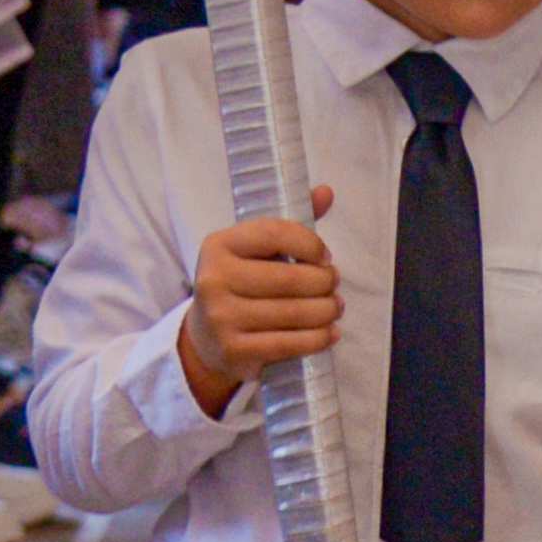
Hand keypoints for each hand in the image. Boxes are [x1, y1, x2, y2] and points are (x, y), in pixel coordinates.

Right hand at [174, 199, 339, 414]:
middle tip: (334, 285)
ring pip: (295, 312)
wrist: (206, 338)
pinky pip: (290, 343)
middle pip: (291, 278)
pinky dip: (319, 338)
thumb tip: (326, 192)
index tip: (324, 256)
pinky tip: (330, 332)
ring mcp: (222, 317)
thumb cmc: (241, 285)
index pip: (275, 233)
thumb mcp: (255, 251)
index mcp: (219, 244)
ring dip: (327, 310)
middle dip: (325, 282)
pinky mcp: (234, 349)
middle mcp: (214, 279)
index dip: (310, 244)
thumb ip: (290, 225)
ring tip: (334, 307)